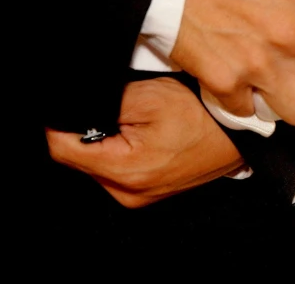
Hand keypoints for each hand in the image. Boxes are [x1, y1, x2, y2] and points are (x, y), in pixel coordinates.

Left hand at [46, 77, 242, 208]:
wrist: (237, 138)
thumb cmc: (200, 116)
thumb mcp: (149, 97)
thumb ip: (103, 101)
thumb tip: (70, 104)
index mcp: (124, 171)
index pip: (61, 148)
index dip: (58, 121)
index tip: (65, 100)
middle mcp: (126, 192)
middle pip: (76, 158)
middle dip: (82, 128)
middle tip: (109, 104)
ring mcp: (136, 197)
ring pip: (94, 163)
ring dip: (100, 139)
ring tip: (127, 118)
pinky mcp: (145, 193)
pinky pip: (114, 170)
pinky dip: (116, 150)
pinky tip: (136, 133)